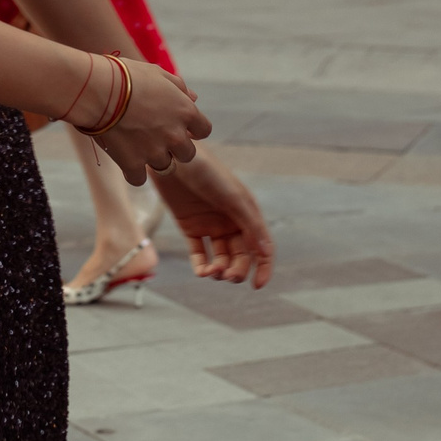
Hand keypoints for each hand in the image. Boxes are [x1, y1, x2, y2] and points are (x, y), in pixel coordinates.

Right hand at [84, 56, 208, 181]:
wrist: (100, 90)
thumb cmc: (128, 77)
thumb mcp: (158, 73)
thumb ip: (179, 87)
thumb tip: (193, 98)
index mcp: (185, 112)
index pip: (204, 130)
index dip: (193, 129)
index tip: (182, 127)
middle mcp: (175, 136)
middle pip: (187, 154)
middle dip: (175, 147)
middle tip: (157, 136)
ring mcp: (154, 152)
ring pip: (165, 167)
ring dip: (154, 158)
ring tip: (137, 144)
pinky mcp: (132, 164)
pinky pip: (139, 179)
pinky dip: (133, 172)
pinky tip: (126, 160)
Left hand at [148, 144, 274, 286]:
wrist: (173, 156)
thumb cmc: (207, 171)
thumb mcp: (233, 197)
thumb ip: (250, 224)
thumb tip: (266, 253)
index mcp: (247, 213)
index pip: (261, 247)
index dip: (264, 267)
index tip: (258, 285)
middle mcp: (231, 222)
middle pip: (241, 256)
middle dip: (237, 270)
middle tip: (228, 276)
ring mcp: (210, 225)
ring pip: (220, 258)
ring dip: (220, 270)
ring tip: (212, 273)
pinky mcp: (190, 227)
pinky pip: (199, 253)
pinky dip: (201, 266)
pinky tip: (201, 272)